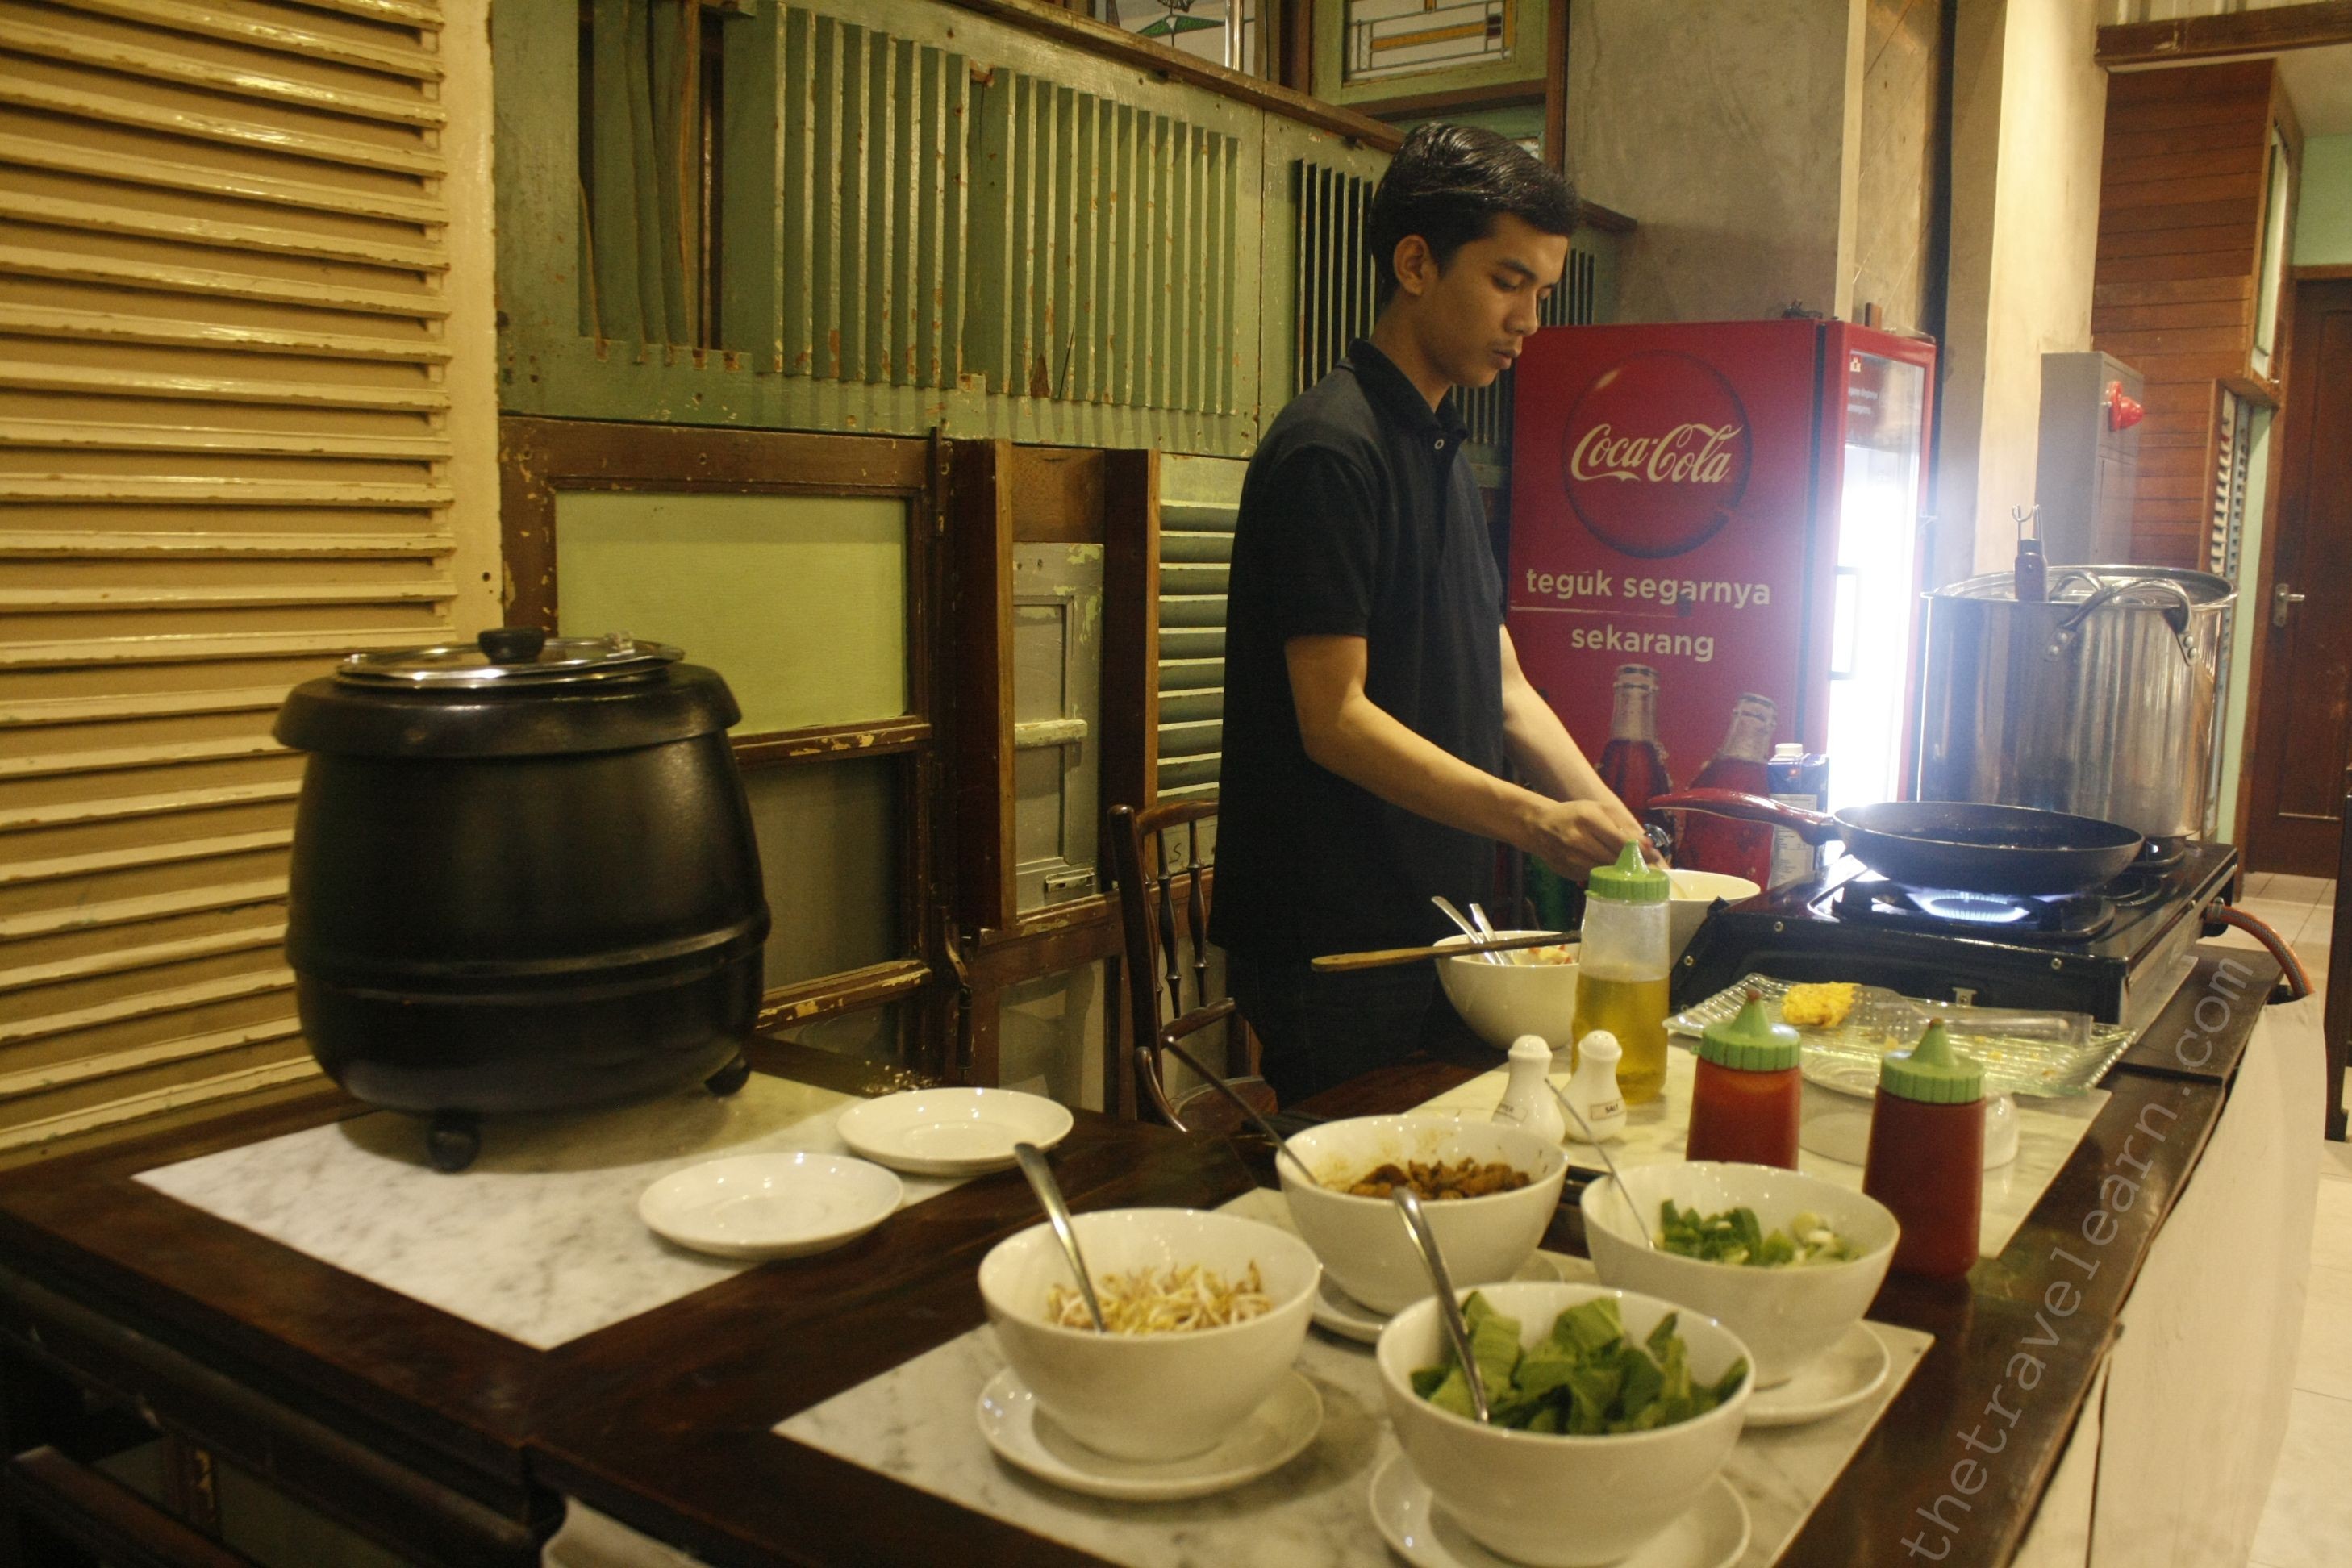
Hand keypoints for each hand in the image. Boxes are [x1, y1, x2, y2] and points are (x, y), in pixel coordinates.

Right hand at [1523, 798, 1650, 878]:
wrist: (1540, 826)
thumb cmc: (1575, 814)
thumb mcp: (1601, 810)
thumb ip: (1626, 826)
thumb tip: (1650, 847)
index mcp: (1589, 819)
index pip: (1622, 842)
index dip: (1641, 853)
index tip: (1654, 858)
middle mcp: (1578, 839)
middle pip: (1615, 859)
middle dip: (1632, 864)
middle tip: (1645, 867)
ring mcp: (1571, 859)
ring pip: (1606, 872)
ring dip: (1619, 872)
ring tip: (1628, 868)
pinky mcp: (1568, 872)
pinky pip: (1594, 877)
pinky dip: (1604, 876)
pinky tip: (1606, 869)